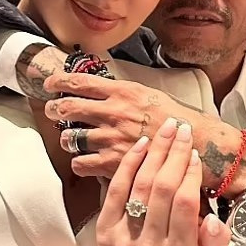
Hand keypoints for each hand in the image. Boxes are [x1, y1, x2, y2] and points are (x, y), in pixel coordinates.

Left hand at [44, 72, 204, 178]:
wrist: (195, 144)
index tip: (50, 84)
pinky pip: (80, 163)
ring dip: (67, 138)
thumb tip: (101, 88)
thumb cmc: (175, 118)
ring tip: (71, 138)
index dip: (59, 82)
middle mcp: (113, 113)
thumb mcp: (148, 93)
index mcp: (122, 92)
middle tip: (52, 111)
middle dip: (54, 109)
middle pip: (68, 108)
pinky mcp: (113, 163)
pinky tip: (84, 160)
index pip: (80, 82)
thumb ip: (122, 91)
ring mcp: (111, 139)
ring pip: (70, 137)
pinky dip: (79, 162)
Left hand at [96, 117, 230, 245]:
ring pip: (141, 185)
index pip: (185, 204)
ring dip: (155, 152)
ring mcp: (124, 239)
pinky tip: (142, 145)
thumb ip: (215, 239)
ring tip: (166, 130)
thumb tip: (215, 221)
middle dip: (175, 154)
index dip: (192, 175)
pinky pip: (117, 188)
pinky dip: (129, 163)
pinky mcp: (105, 230)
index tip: (196, 155)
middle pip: (163, 189)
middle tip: (183, 131)